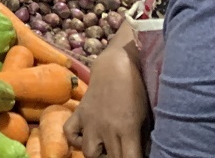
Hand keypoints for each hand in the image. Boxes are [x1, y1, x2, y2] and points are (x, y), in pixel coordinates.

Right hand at [64, 37, 149, 157]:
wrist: (115, 65)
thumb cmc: (136, 90)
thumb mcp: (145, 117)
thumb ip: (142, 140)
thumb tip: (142, 154)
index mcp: (127, 129)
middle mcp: (106, 128)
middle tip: (122, 152)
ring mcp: (90, 121)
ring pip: (88, 153)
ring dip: (98, 155)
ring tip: (106, 149)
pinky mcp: (78, 113)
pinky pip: (69, 133)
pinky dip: (76, 139)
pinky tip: (87, 136)